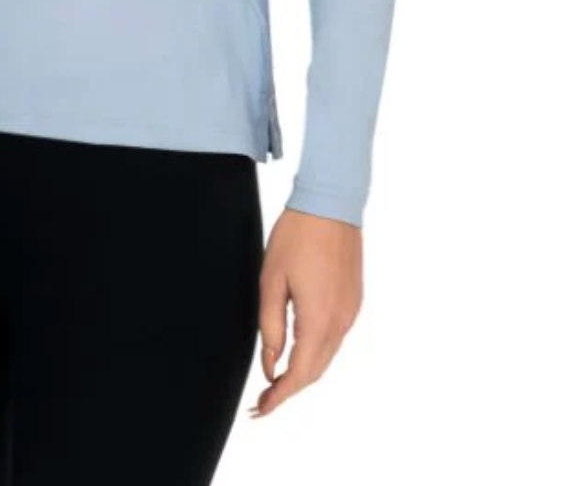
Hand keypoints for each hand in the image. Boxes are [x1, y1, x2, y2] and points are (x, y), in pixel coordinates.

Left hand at [248, 207, 362, 417]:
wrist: (331, 204)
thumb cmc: (297, 236)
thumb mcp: (271, 280)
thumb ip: (271, 327)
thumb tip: (271, 365)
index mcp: (318, 320)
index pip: (298, 374)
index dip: (278, 396)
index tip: (260, 409)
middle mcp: (340, 323)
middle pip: (314, 372)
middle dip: (289, 390)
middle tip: (263, 400)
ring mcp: (350, 312)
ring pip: (326, 357)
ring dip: (303, 372)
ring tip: (276, 379)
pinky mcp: (354, 301)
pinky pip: (335, 338)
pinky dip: (316, 352)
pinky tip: (298, 349)